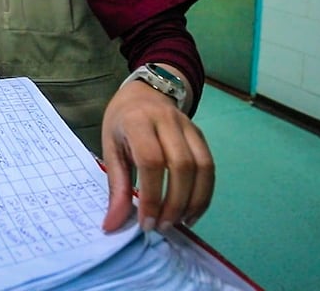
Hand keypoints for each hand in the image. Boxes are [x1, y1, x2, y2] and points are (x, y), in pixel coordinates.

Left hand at [101, 72, 213, 233]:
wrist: (143, 93)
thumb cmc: (122, 123)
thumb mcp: (110, 149)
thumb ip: (116, 188)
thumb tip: (112, 226)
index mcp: (138, 121)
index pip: (151, 160)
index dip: (152, 196)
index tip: (146, 222)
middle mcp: (167, 121)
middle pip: (182, 165)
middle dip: (174, 203)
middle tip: (162, 226)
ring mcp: (188, 126)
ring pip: (202, 166)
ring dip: (194, 201)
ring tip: (178, 222)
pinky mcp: (200, 135)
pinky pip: (210, 167)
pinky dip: (204, 194)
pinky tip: (191, 212)